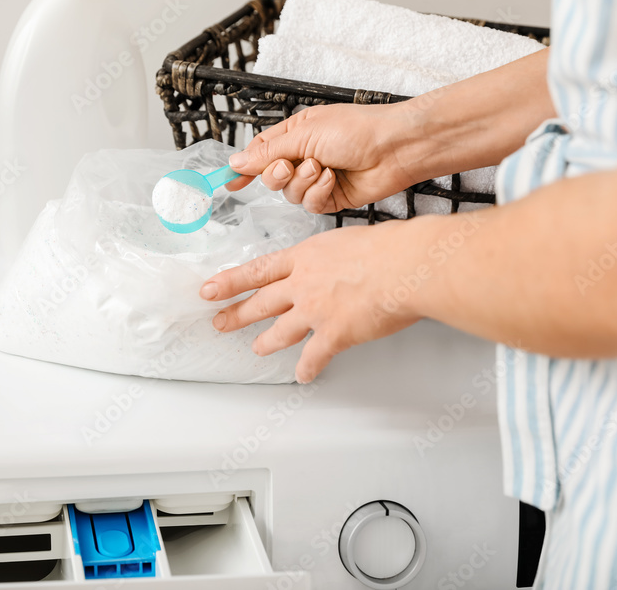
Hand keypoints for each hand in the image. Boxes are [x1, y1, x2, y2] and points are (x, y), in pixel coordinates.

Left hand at [199, 219, 436, 382]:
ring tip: (257, 349)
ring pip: (279, 331)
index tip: (210, 288)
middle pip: (260, 301)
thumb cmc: (389, 248)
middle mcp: (303, 283)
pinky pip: (313, 357)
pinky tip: (303, 376)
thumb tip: (338, 264)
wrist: (405, 265)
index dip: (230, 281)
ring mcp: (314, 310)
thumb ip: (334, 257)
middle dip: (236, 313)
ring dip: (266, 342)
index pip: (258, 269)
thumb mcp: (349, 241)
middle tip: (219, 321)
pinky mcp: (332, 334)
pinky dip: (307, 369)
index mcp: (306, 256)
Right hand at [225, 102, 430, 212]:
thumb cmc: (356, 129)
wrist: (393, 148)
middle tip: (290, 166)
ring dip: (304, 182)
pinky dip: (319, 193)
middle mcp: (304, 157)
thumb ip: (268, 151)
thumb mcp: (304, 134)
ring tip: (323, 168)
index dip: (244, 167)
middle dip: (278, 175)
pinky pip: (310, 205)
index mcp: (295, 134)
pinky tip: (333, 180)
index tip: (230, 181)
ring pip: (290, 194)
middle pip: (271, 177)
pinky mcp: (331, 198)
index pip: (260, 152)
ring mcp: (317, 179)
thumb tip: (237, 160)